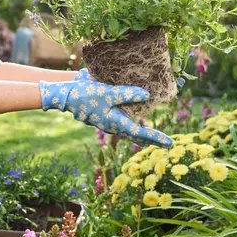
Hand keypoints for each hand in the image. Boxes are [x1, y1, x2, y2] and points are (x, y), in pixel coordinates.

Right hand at [39, 76, 172, 147]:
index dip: (156, 138)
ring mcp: (108, 120)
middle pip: (136, 135)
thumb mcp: (108, 93)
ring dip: (141, 132)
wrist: (65, 94)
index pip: (141, 134)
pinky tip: (135, 117)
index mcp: (116, 124)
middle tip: (166, 143)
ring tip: (152, 135)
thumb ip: (128, 94)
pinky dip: (131, 122)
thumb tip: (147, 95)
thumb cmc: (86, 95)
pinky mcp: (104, 113)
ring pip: (129, 129)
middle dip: (151, 139)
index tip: (170, 143)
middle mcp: (114, 125)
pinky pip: (121, 121)